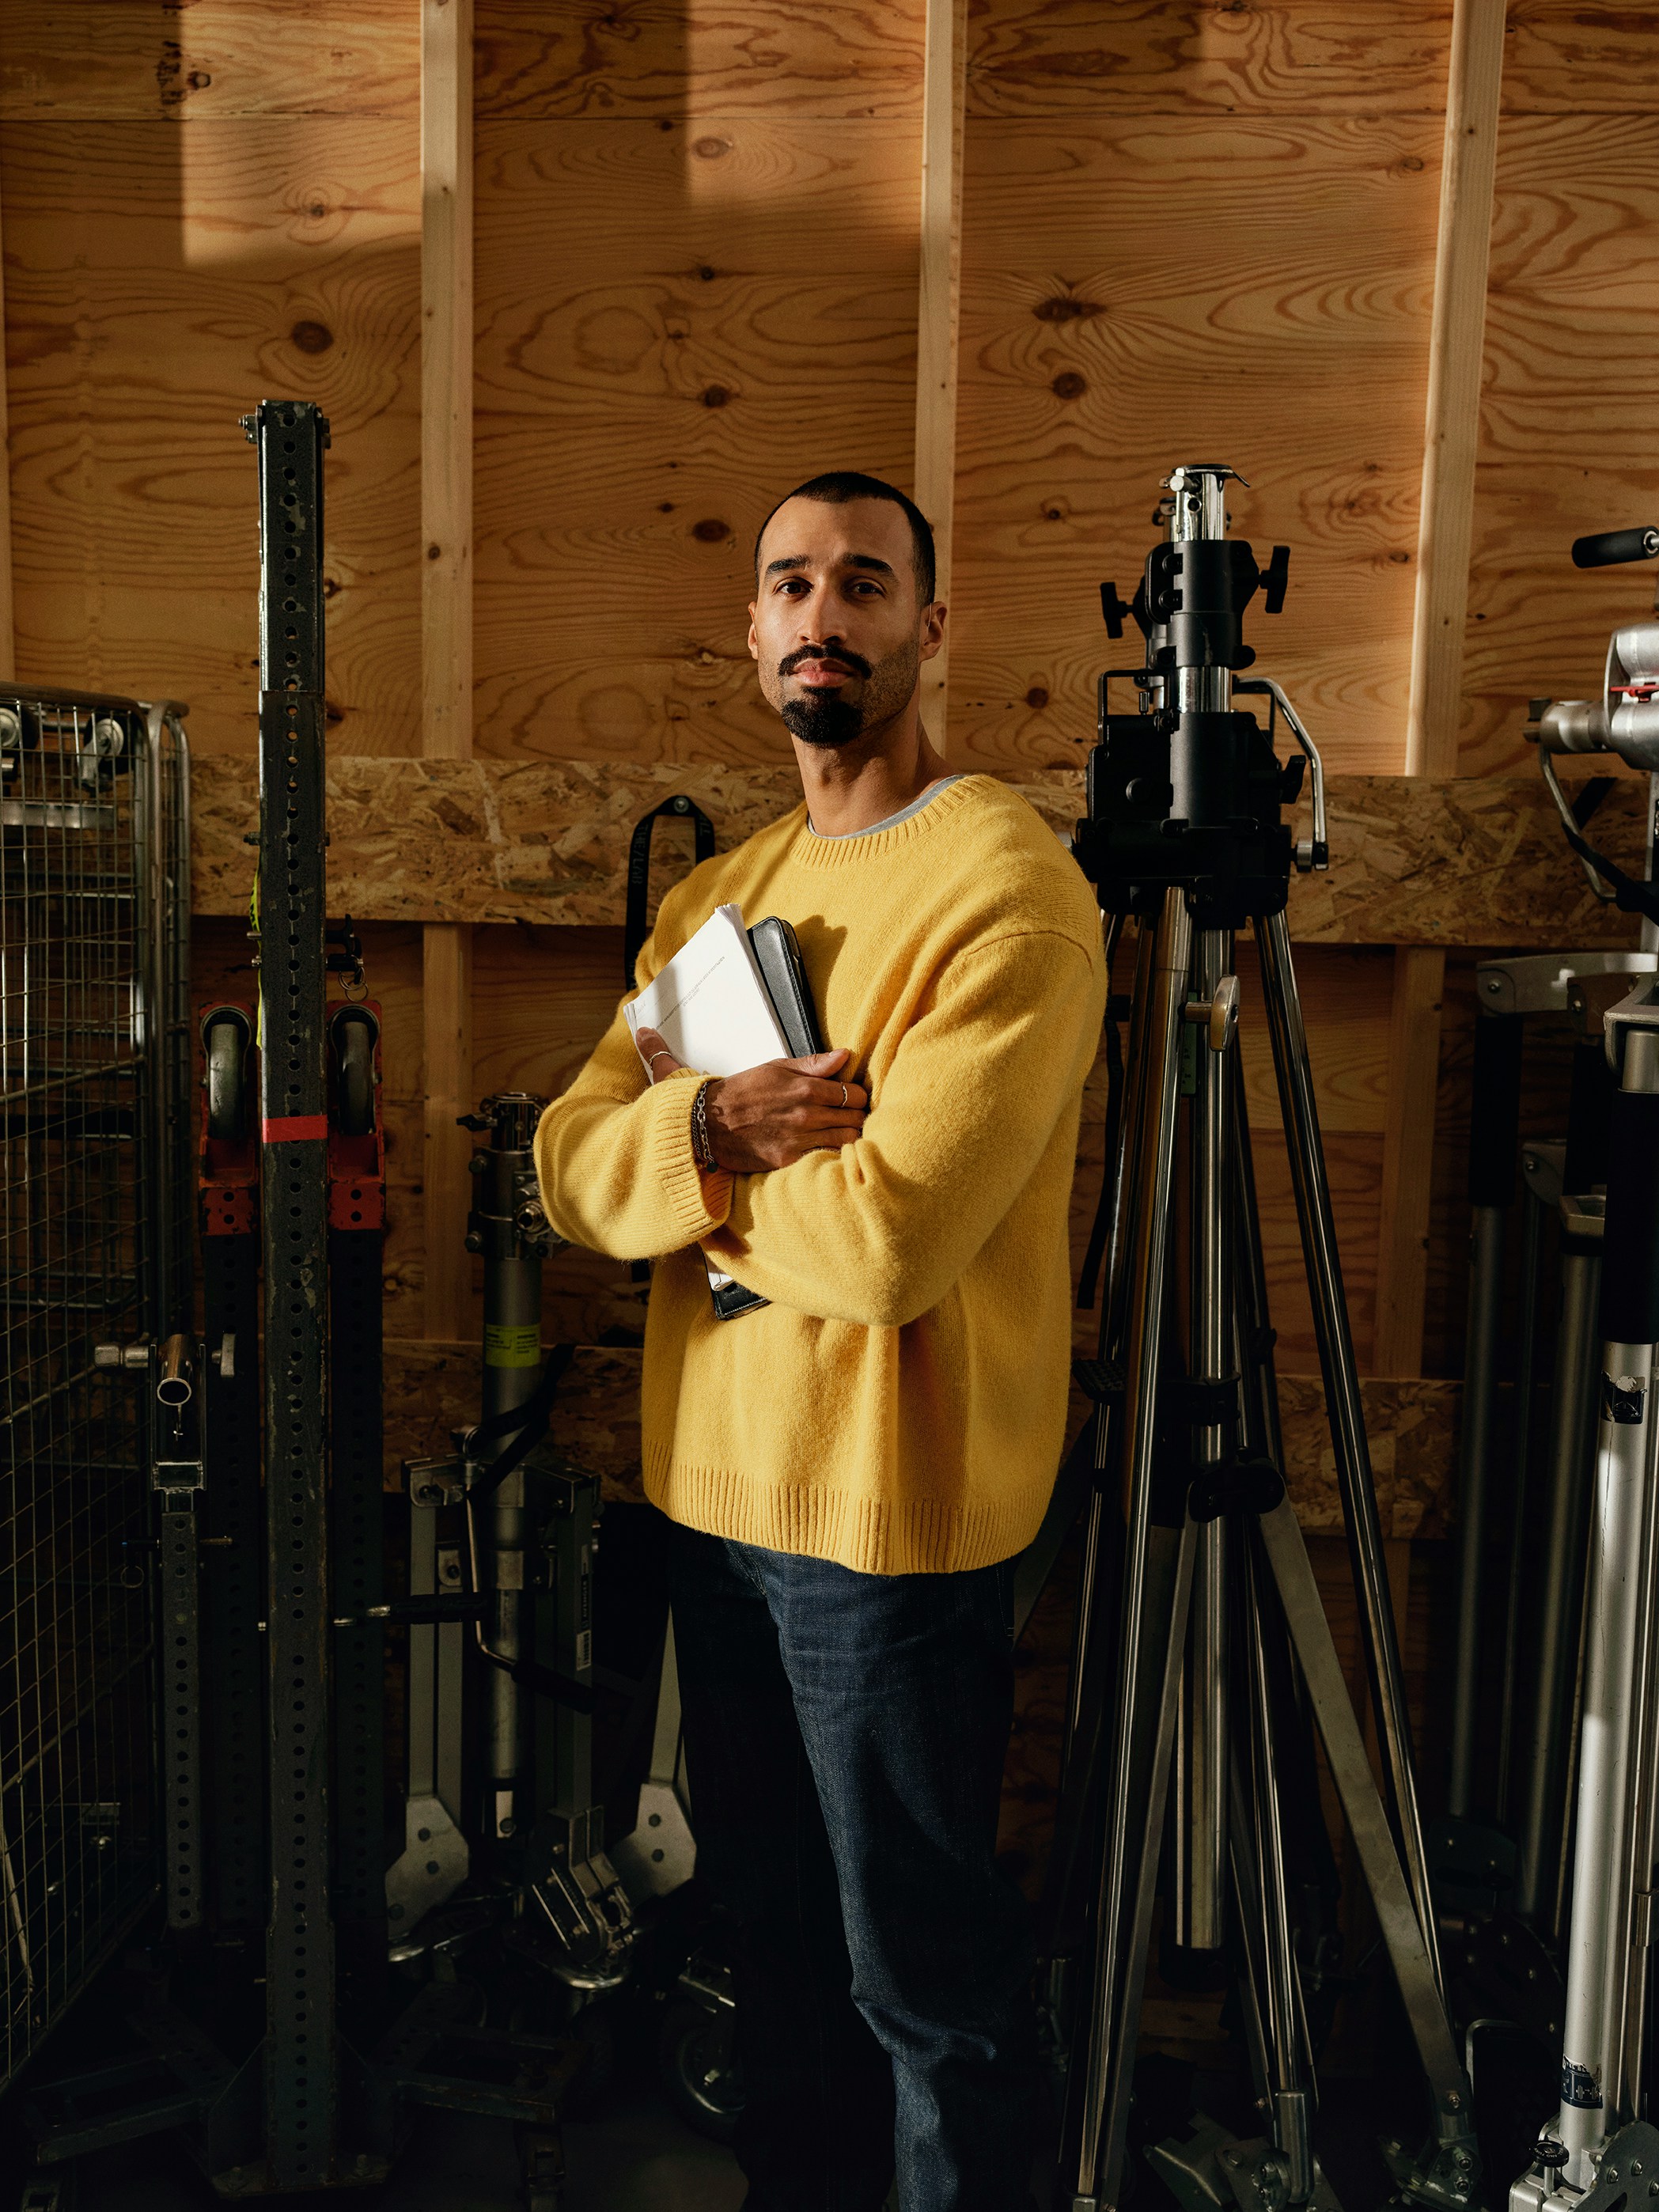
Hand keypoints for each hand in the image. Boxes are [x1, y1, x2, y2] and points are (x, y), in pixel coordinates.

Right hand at [634, 1025, 867, 1171]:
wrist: (710, 1122)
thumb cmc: (743, 1093)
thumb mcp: (777, 1067)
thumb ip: (814, 1064)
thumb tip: (845, 1055)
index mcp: (805, 1088)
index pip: (854, 1093)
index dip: (859, 1095)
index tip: (854, 1097)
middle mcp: (806, 1114)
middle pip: (855, 1118)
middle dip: (857, 1116)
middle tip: (851, 1116)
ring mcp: (799, 1139)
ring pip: (847, 1140)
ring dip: (849, 1136)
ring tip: (842, 1131)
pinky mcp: (790, 1160)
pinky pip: (826, 1157)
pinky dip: (833, 1153)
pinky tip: (828, 1147)